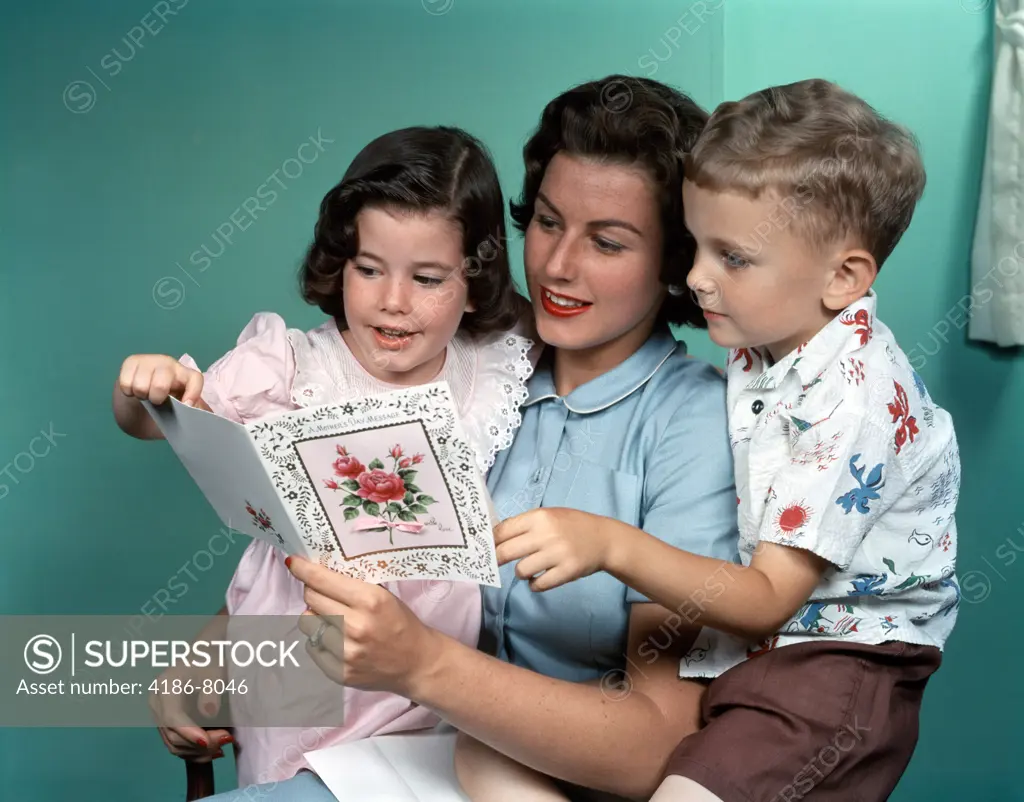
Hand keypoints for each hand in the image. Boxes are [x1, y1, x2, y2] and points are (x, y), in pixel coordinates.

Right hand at [118, 354, 203, 405]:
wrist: (142, 391)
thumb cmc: (165, 400)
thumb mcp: (179, 407)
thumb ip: (188, 411)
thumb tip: (191, 412)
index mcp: (185, 375)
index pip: (195, 379)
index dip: (193, 393)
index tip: (186, 405)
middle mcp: (169, 364)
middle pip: (160, 385)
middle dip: (156, 398)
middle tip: (156, 400)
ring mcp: (150, 360)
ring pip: (141, 386)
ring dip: (141, 395)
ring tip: (144, 394)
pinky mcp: (132, 361)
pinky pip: (126, 383)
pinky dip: (128, 392)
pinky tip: (134, 389)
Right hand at [147, 662, 232, 762]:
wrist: (202, 656)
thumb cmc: (209, 661)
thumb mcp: (214, 671)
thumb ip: (211, 691)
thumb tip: (209, 714)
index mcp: (165, 687)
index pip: (172, 718)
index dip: (189, 733)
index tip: (208, 742)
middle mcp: (157, 703)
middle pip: (173, 734)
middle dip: (199, 744)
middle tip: (227, 741)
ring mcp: (158, 714)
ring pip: (173, 743)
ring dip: (197, 751)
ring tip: (222, 747)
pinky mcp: (165, 723)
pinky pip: (175, 743)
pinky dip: (192, 751)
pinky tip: (212, 751)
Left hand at [287, 557, 443, 698]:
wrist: (416, 662)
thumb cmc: (400, 623)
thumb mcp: (384, 595)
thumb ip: (353, 586)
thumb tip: (318, 574)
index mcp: (370, 600)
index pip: (323, 580)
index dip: (304, 569)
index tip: (293, 562)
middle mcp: (356, 625)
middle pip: (311, 599)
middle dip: (312, 591)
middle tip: (321, 592)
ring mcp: (346, 651)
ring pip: (307, 622)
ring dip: (315, 617)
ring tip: (332, 619)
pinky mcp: (339, 672)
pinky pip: (312, 646)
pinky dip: (319, 639)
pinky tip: (336, 639)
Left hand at [494, 508, 617, 590]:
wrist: (604, 539)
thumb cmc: (572, 526)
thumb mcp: (550, 516)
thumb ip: (525, 525)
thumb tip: (494, 538)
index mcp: (539, 517)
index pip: (502, 530)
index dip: (490, 541)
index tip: (485, 548)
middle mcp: (546, 534)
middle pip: (505, 552)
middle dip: (497, 559)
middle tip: (495, 563)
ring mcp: (557, 554)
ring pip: (520, 570)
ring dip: (521, 573)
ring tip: (530, 569)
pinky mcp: (566, 572)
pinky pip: (538, 585)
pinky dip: (535, 585)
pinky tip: (540, 578)